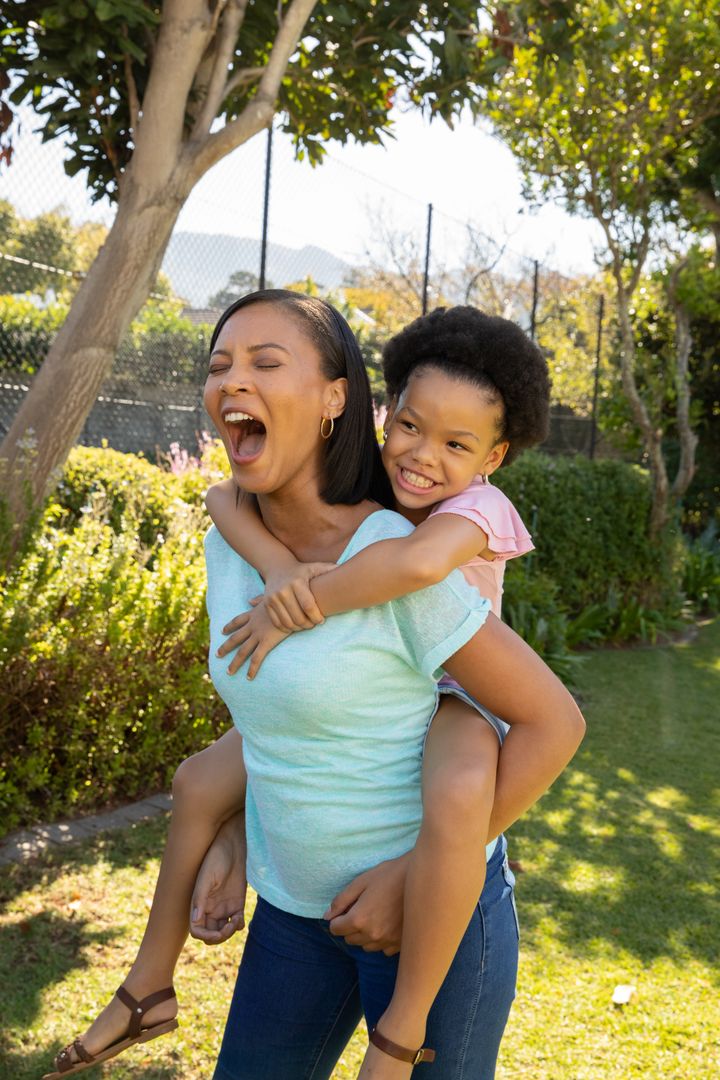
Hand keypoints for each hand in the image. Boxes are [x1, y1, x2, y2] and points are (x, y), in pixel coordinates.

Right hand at [190, 813, 247, 944]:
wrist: (232, 846)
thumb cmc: (216, 858)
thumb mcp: (207, 878)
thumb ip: (200, 899)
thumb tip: (195, 920)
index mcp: (199, 904)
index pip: (197, 930)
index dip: (205, 936)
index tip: (217, 933)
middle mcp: (210, 909)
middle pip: (211, 934)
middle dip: (218, 937)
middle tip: (228, 928)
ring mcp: (223, 907)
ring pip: (223, 931)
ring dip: (228, 933)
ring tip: (236, 923)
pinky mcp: (237, 903)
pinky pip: (236, 922)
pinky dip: (238, 926)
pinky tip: (240, 920)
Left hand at [219, 601, 290, 677]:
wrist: (291, 603)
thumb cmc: (285, 598)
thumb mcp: (269, 596)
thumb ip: (259, 599)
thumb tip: (250, 601)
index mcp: (253, 614)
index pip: (237, 620)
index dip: (229, 627)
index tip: (222, 631)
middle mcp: (253, 625)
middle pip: (235, 638)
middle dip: (225, 647)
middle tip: (217, 654)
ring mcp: (258, 634)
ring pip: (243, 651)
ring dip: (235, 662)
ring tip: (229, 672)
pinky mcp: (267, 642)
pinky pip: (257, 658)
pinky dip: (252, 668)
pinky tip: (248, 677)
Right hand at [260, 562, 336, 630]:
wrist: (278, 568)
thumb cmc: (302, 571)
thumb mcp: (315, 567)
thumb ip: (330, 569)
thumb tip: (347, 571)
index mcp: (297, 582)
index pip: (308, 606)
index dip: (317, 617)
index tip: (322, 620)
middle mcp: (283, 590)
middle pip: (298, 617)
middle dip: (308, 625)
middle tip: (314, 624)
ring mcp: (273, 598)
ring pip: (287, 622)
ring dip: (298, 628)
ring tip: (306, 625)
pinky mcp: (266, 604)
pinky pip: (277, 623)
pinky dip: (286, 628)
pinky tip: (294, 626)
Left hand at [324, 852, 409, 954]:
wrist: (422, 879)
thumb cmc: (389, 875)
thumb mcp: (361, 881)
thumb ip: (341, 900)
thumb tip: (327, 916)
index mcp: (359, 919)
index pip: (336, 929)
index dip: (338, 917)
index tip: (347, 908)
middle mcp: (372, 935)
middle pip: (350, 939)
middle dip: (350, 926)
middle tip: (362, 909)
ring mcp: (388, 941)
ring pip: (366, 947)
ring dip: (365, 935)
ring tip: (376, 916)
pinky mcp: (401, 944)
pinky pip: (384, 950)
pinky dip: (382, 940)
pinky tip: (388, 924)